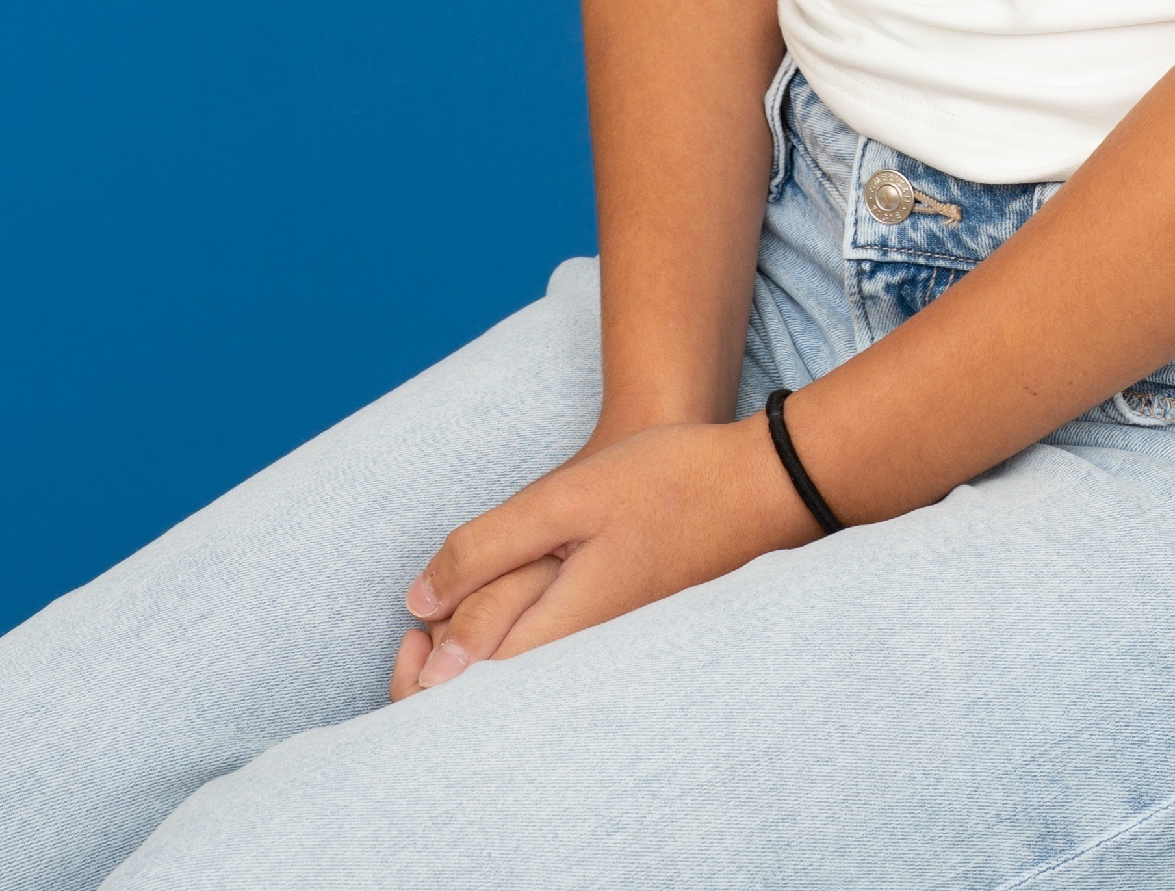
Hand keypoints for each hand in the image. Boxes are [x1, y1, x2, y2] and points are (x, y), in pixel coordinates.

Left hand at [387, 414, 815, 697]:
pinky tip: (517, 598)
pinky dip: (519, 638)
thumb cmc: (667, 481)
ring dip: (480, 651)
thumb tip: (417, 604)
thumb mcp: (566, 497)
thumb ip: (487, 549)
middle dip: (444, 667)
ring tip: (460, 605)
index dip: (425, 669)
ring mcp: (612, 648)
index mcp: (566, 630)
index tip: (412, 624)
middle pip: (494, 695)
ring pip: (525, 675)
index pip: (471, 689)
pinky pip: (557, 656)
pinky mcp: (626, 632)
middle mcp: (588, 656)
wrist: (762, 484)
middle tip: (423, 619)